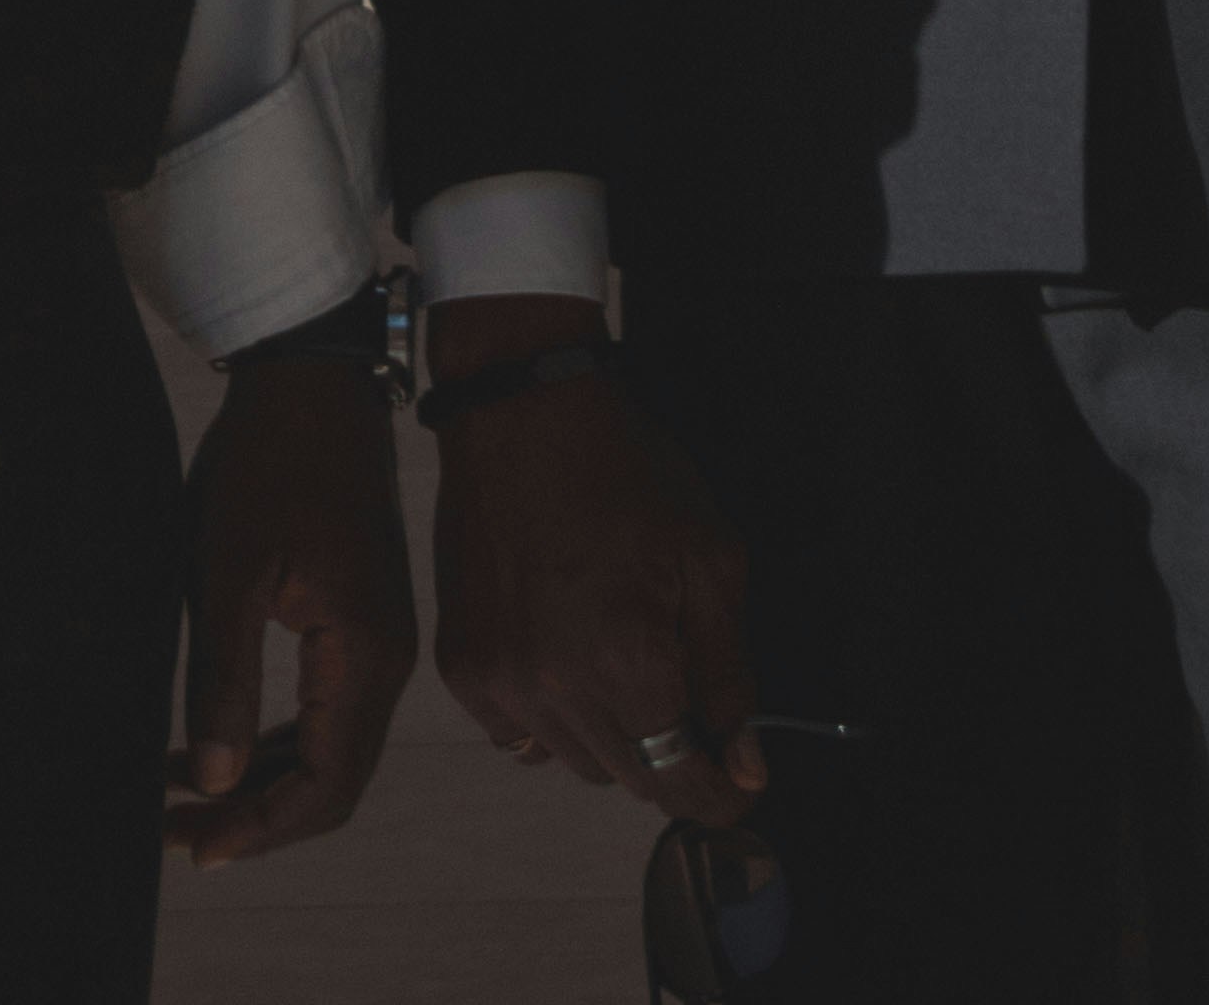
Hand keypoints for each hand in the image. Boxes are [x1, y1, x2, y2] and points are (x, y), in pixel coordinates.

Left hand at [170, 354, 416, 868]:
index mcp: (365, 655)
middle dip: (255, 815)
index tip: (196, 845)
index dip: (261, 828)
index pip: (324, 785)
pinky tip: (213, 742)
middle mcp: (385, 660)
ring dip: (259, 780)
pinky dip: (269, 738)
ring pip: (325, 749)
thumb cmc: (272, 459)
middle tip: (178, 829)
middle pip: (330, 781)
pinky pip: (321, 709)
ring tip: (181, 794)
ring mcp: (376, 640)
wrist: (313, 377)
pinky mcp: (358, 621)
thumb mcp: (230, 569)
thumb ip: (223, 679)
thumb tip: (210, 778)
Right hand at [430, 302, 758, 829]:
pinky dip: (548, 716)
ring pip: (575, 762)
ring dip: (609, 735)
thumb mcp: (709, 561)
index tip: (734, 786)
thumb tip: (745, 766)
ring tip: (616, 659)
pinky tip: (562, 654)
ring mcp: (502, 681)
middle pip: (631, 778)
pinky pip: (516, 735)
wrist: (522, 412)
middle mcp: (559, 688)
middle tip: (680, 695)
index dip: (718, 796)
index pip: (682, 782)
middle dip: (669, 754)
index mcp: (629, 662)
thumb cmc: (627, 474)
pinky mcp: (462, 666)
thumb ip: (731, 674)